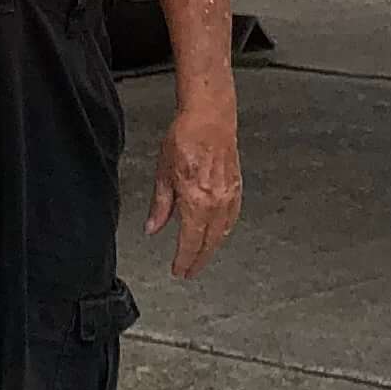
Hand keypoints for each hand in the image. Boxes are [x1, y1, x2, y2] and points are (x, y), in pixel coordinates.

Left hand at [146, 94, 240, 282]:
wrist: (210, 118)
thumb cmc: (185, 138)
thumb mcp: (163, 173)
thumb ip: (160, 205)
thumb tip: (153, 228)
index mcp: (196, 200)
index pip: (190, 242)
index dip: (184, 260)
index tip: (179, 270)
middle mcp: (216, 202)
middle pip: (209, 242)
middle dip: (198, 259)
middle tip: (189, 271)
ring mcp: (230, 196)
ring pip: (222, 233)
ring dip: (211, 248)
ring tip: (200, 256)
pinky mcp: (237, 189)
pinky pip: (232, 219)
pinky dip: (223, 231)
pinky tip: (217, 233)